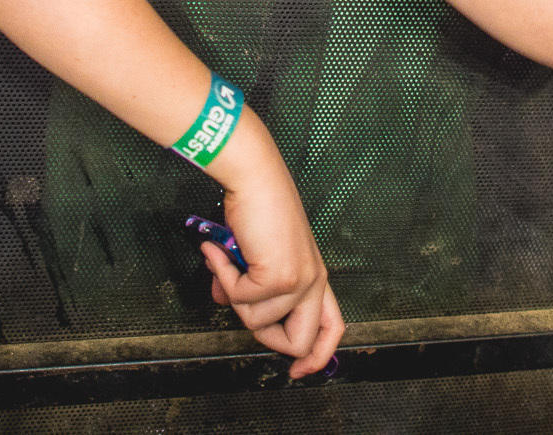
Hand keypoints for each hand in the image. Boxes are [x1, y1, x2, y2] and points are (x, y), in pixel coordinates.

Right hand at [208, 150, 345, 379]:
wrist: (253, 178)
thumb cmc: (256, 208)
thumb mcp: (258, 255)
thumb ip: (249, 285)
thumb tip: (223, 300)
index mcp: (315, 276)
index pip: (333, 329)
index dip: (318, 358)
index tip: (298, 373)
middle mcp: (314, 282)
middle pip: (300, 343)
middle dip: (263, 337)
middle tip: (238, 304)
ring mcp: (299, 281)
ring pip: (258, 322)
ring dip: (232, 295)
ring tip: (225, 259)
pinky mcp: (279, 277)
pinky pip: (241, 299)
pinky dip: (223, 277)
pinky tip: (219, 251)